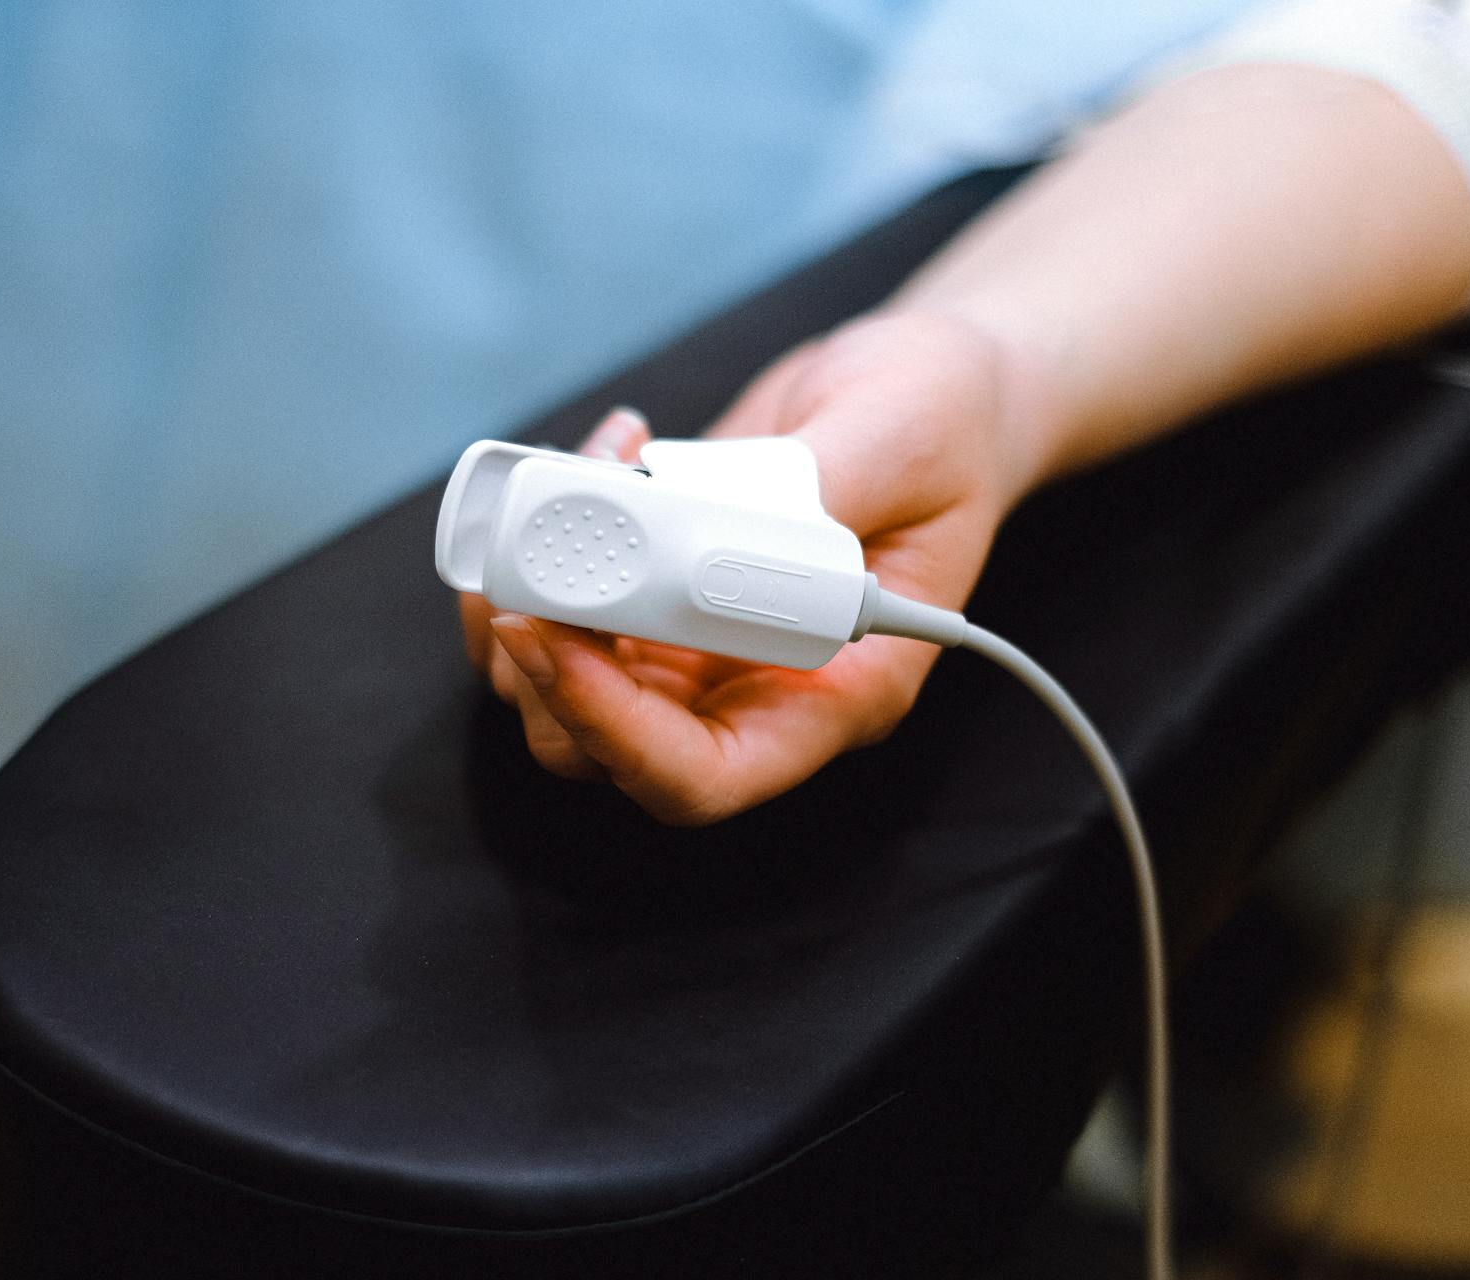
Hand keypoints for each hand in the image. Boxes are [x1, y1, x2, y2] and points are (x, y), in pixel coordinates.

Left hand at [458, 309, 1039, 823]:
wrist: (920, 388)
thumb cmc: (945, 424)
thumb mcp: (905, 440)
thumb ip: (822, 489)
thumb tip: (720, 525)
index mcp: (835, 693)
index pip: (699, 773)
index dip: (610, 730)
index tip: (552, 635)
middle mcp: (751, 688)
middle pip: (600, 748)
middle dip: (538, 666)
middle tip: (526, 555)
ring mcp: (692, 646)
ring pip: (558, 689)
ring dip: (524, 594)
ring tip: (573, 472)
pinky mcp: (654, 593)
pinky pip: (560, 610)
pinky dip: (540, 544)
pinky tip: (593, 457)